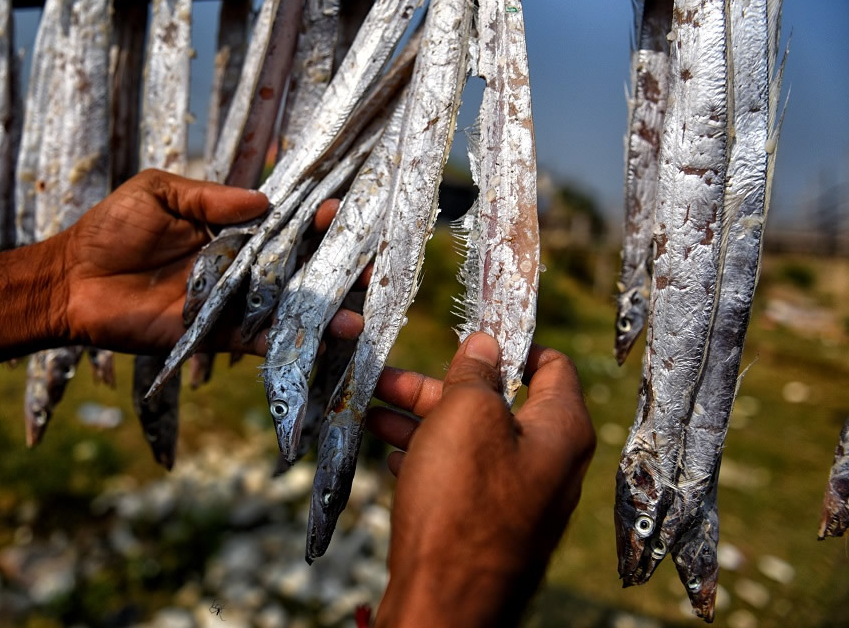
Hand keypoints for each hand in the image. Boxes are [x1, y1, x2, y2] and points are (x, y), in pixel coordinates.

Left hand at [55, 170, 358, 353]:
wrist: (72, 280)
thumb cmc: (111, 229)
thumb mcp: (158, 192)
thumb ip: (209, 197)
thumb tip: (263, 200)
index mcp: (229, 228)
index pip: (282, 222)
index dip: (313, 219)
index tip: (342, 212)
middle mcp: (237, 266)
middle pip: (296, 266)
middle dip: (334, 266)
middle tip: (370, 266)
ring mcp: (229, 302)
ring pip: (286, 305)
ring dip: (323, 309)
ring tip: (359, 312)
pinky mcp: (214, 333)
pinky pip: (257, 338)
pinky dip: (288, 339)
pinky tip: (322, 338)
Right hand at [369, 334, 594, 626]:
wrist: (445, 605)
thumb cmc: (461, 509)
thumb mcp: (465, 417)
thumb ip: (476, 375)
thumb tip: (485, 347)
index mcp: (560, 431)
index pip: (551, 366)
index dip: (511, 343)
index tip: (470, 332)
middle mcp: (548, 464)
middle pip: (498, 404)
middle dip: (441, 387)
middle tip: (393, 377)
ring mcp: (520, 498)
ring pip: (471, 441)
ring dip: (422, 420)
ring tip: (372, 410)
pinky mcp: (490, 526)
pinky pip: (461, 478)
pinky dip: (428, 458)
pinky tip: (391, 454)